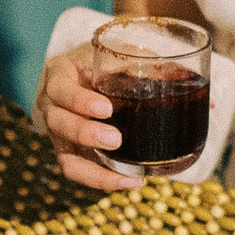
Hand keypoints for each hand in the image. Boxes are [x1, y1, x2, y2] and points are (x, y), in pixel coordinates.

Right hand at [35, 43, 145, 190]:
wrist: (90, 74)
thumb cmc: (104, 61)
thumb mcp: (117, 53)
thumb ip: (141, 62)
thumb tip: (182, 79)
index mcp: (59, 75)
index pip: (60, 89)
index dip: (79, 101)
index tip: (107, 108)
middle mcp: (52, 105)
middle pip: (58, 123)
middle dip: (85, 134)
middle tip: (116, 139)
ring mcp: (58, 133)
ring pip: (65, 158)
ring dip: (94, 170)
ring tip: (126, 175)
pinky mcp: (70, 152)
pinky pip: (79, 172)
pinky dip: (103, 180)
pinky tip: (130, 181)